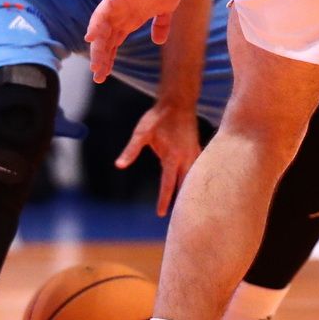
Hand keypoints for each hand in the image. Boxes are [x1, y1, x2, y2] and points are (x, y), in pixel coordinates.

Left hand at [85, 0, 185, 82]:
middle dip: (102, 60)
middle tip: (98, 77)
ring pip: (101, 32)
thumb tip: (159, 41)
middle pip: (106, 42)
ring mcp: (116, 8)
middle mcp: (120, 17)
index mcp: (130, 21)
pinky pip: (101, 13)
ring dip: (98, 48)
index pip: (114, 44)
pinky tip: (91, 38)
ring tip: (95, 66)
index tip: (104, 75)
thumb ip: (161, 25)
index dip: (108, 59)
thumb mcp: (165, 11)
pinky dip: (95, 25)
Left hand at [116, 101, 201, 216]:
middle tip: (180, 218)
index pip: (168, 184)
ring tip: (190, 206)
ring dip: (191, 191)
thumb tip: (119, 165)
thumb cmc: (157, 117)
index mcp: (173, 157)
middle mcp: (187, 157)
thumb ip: (131, 150)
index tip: (161, 214)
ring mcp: (195, 153)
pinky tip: (196, 186)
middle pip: (186, 185)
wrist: (178, 101)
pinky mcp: (198, 148)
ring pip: (195, 178)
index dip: (165, 200)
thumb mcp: (141, 133)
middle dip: (183, 201)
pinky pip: (199, 169)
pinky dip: (196, 179)